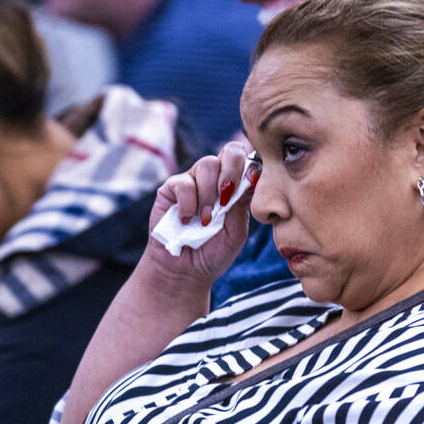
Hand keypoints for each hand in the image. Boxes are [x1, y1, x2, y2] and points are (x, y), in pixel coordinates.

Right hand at [144, 142, 259, 284]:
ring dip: (209, 194)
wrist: (185, 272)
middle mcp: (216, 179)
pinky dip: (188, 203)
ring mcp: (193, 181)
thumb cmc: (213, 253)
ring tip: (205, 220)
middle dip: (232, 171)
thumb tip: (251, 177)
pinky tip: (187, 220)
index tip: (252, 182)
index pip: (247, 161)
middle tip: (226, 198)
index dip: (250, 166)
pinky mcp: (171, 189)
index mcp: (235, 187)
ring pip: (207, 164)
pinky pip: (184, 182)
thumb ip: (242, 204)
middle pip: (230, 152)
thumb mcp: (237, 231)